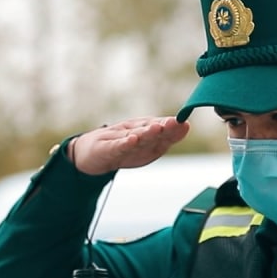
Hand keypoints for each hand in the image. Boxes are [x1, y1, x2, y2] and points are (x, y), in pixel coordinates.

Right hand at [70, 117, 191, 175]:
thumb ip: (164, 138)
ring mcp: (119, 139)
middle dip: (162, 127)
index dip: (172, 128)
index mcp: (144, 131)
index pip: (161, 128)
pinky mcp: (107, 148)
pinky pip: (117, 145)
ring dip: (146, 132)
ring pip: (135, 135)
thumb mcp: (145, 146)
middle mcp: (133, 132)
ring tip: (156, 128)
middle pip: (149, 129)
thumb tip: (186, 126)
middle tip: (174, 122)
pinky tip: (132, 139)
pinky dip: (125, 142)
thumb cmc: (122, 148)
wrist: (90, 155)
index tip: (185, 124)